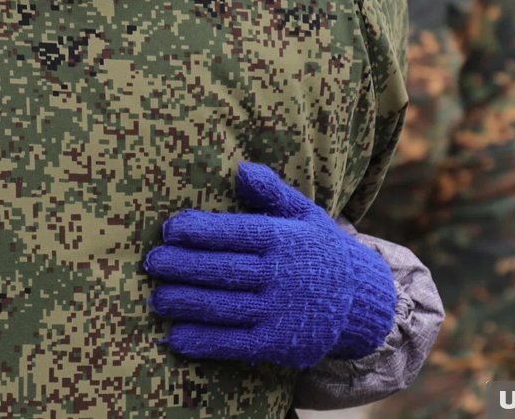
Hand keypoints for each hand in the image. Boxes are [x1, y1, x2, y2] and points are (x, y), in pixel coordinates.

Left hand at [144, 163, 396, 368]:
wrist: (363, 301)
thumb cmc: (319, 250)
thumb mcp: (304, 213)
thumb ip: (271, 192)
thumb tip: (241, 169)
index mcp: (283, 239)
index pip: (234, 233)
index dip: (198, 231)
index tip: (169, 230)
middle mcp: (280, 276)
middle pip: (222, 270)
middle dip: (182, 266)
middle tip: (151, 262)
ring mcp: (279, 312)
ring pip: (223, 307)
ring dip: (185, 303)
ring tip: (157, 298)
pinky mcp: (278, 344)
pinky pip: (235, 343)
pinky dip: (203, 341)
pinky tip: (177, 337)